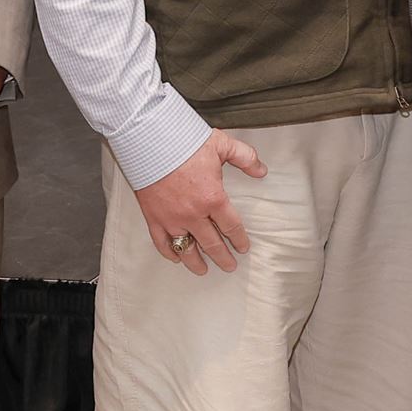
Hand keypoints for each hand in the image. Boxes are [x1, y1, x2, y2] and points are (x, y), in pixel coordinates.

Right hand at [132, 131, 267, 273]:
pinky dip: (169, 252)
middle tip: (229, 266)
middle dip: (222, 257)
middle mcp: (193, 214)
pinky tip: (175, 258)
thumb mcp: (222, 145)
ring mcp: (172, 219)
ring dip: (196, 262)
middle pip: (212, 244)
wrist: (150, 140)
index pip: (231, 226)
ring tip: (203, 270)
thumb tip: (261, 170)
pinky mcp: (153, 217)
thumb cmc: (184, 141)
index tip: (243, 247)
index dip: (239, 239)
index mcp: (213, 199)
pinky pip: (162, 242)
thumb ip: (245, 157)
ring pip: (187, 249)